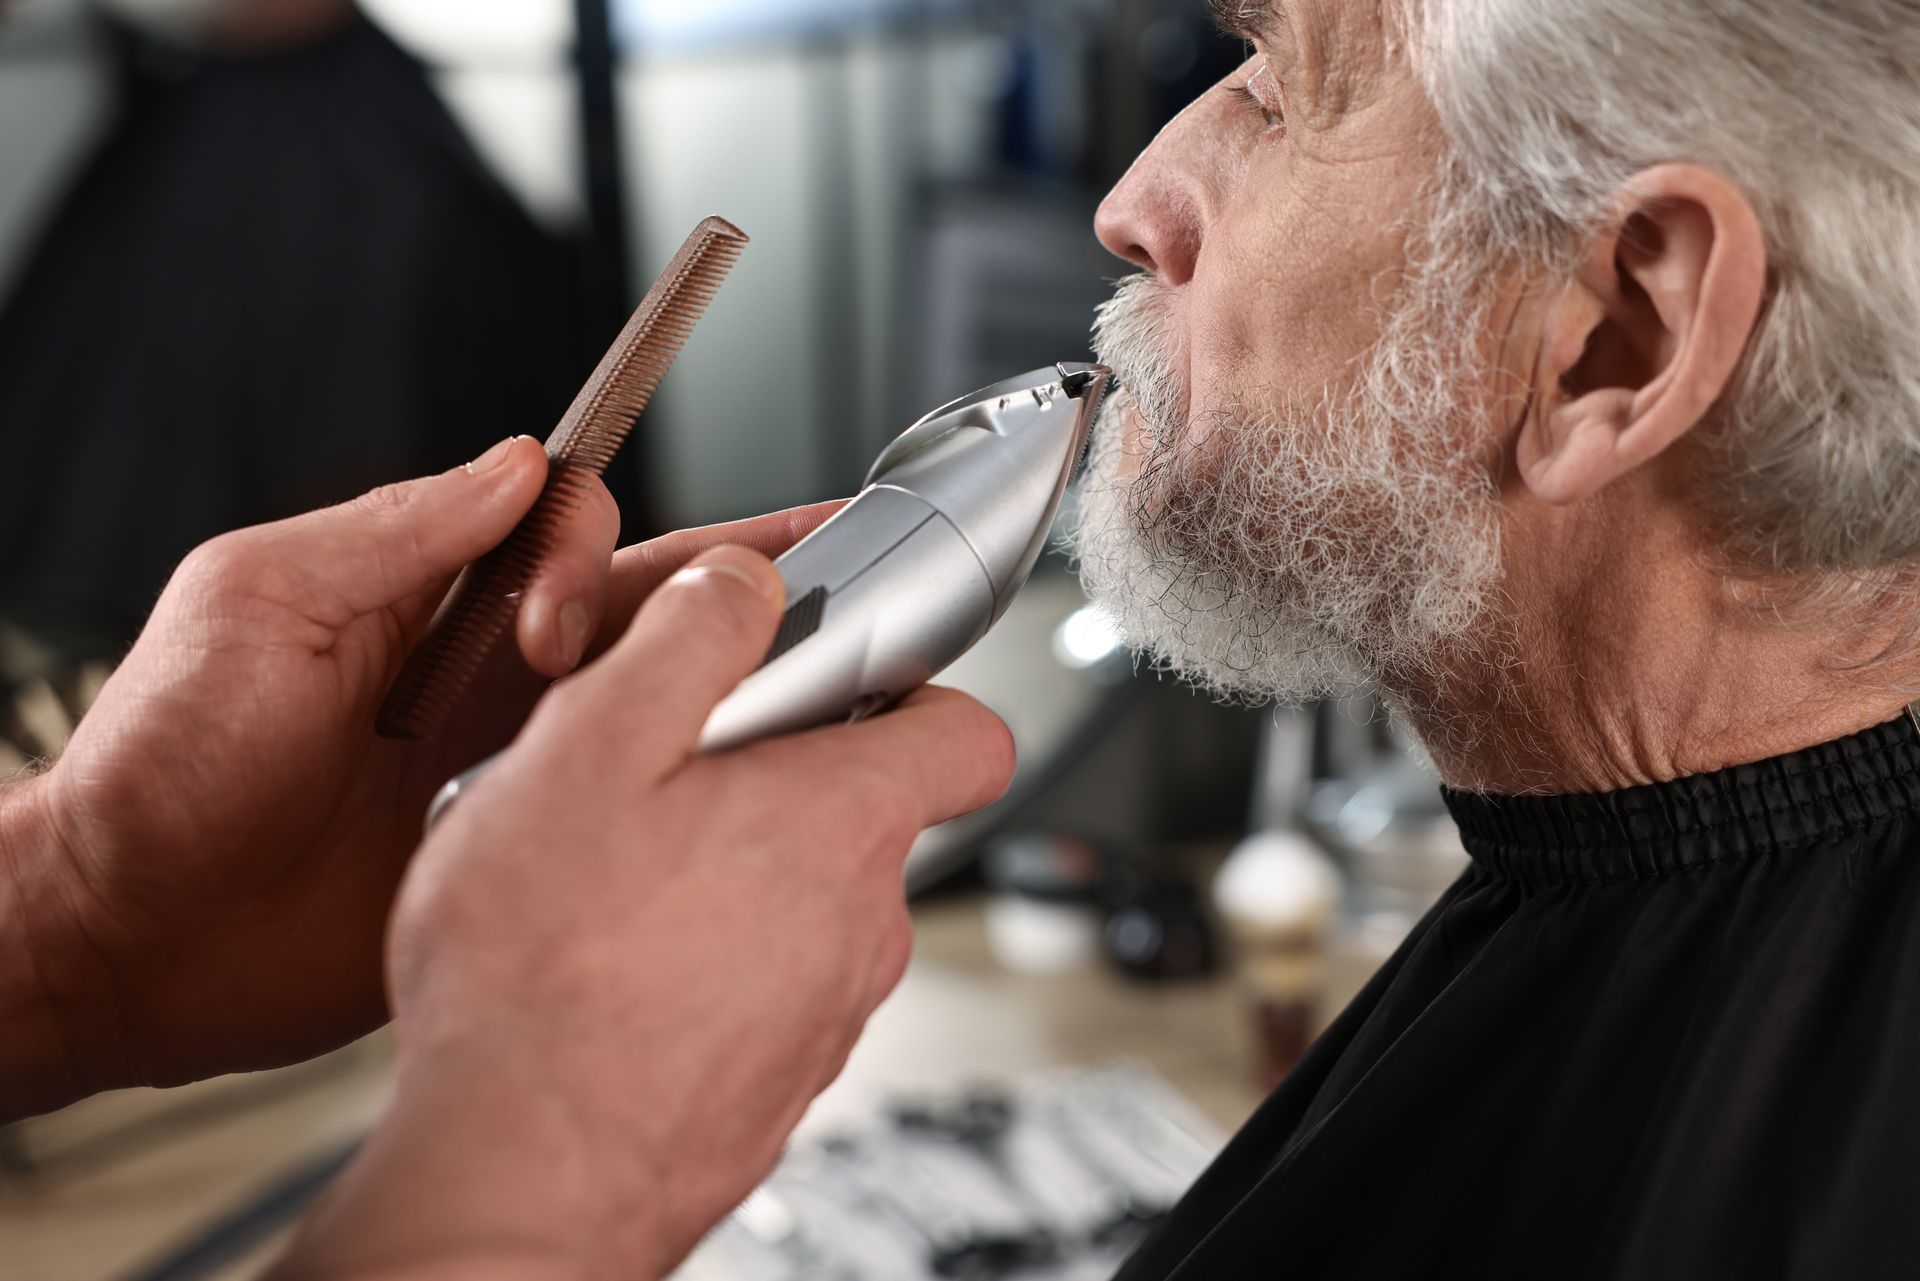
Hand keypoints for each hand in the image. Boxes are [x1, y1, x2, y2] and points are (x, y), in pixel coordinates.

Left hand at [3, 437, 842, 1111]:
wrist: (130, 937)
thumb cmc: (159, 767)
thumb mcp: (261, 600)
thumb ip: (397, 532)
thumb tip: (515, 465)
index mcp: (424, 593)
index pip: (561, 527)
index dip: (592, 552)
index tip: (559, 621)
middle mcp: (480, 668)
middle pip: (642, 601)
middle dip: (740, 572)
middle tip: (832, 549)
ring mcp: (506, 758)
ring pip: (652, 694)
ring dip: (727, 672)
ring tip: (820, 658)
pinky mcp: (516, 842)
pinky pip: (621, 797)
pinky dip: (684, 780)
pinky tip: (742, 774)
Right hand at [270, 547, 1016, 1280]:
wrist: (516, 1179)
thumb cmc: (542, 975)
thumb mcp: (592, 746)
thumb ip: (689, 640)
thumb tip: (745, 583)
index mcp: (842, 822)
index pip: (968, 733)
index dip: (915, 687)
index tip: (840, 675)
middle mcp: (862, 924)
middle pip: (861, 812)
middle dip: (774, 778)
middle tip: (658, 782)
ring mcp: (825, 1013)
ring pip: (800, 900)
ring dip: (726, 872)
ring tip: (609, 885)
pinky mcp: (775, 1080)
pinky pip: (760, 985)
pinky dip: (703, 961)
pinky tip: (606, 968)